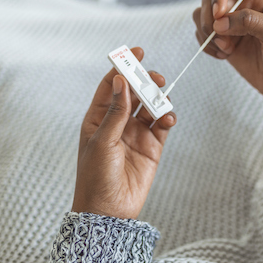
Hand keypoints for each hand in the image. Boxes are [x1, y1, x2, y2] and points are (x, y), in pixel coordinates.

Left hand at [72, 47, 176, 219]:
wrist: (108, 211)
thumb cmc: (95, 176)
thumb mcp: (102, 140)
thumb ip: (115, 111)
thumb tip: (121, 81)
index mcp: (99, 117)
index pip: (112, 86)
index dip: (123, 67)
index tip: (136, 52)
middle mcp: (118, 122)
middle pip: (135, 92)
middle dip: (145, 81)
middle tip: (155, 77)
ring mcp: (136, 133)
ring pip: (151, 106)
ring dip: (158, 98)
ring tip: (162, 99)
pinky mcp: (152, 147)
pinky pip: (162, 125)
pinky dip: (167, 118)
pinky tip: (167, 119)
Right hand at [193, 0, 262, 101]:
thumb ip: (250, 22)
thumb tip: (221, 21)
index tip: (219, 13)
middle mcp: (243, 7)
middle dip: (210, 19)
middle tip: (222, 38)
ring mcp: (231, 24)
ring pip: (202, 16)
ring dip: (207, 34)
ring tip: (226, 48)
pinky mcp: (223, 40)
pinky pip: (202, 35)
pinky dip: (206, 46)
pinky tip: (224, 55)